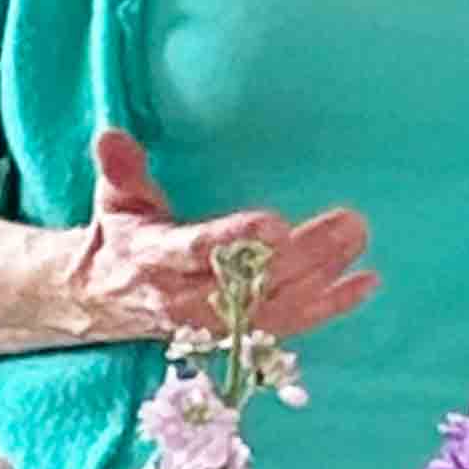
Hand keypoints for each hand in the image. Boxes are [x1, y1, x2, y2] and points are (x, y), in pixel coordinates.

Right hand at [71, 128, 375, 347]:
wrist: (103, 300)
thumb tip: (111, 136)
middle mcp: (184, 296)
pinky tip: (364, 283)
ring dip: (323, 279)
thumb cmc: (121, 238)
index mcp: (155, 257)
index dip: (235, 239)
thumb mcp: (114, 200)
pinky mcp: (235, 332)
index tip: (275, 224)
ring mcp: (212, 320)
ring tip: (359, 242)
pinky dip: (328, 307)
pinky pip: (286, 326)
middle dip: (304, 254)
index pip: (196, 250)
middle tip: (349, 223)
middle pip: (250, 281)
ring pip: (274, 307)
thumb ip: (120, 170)